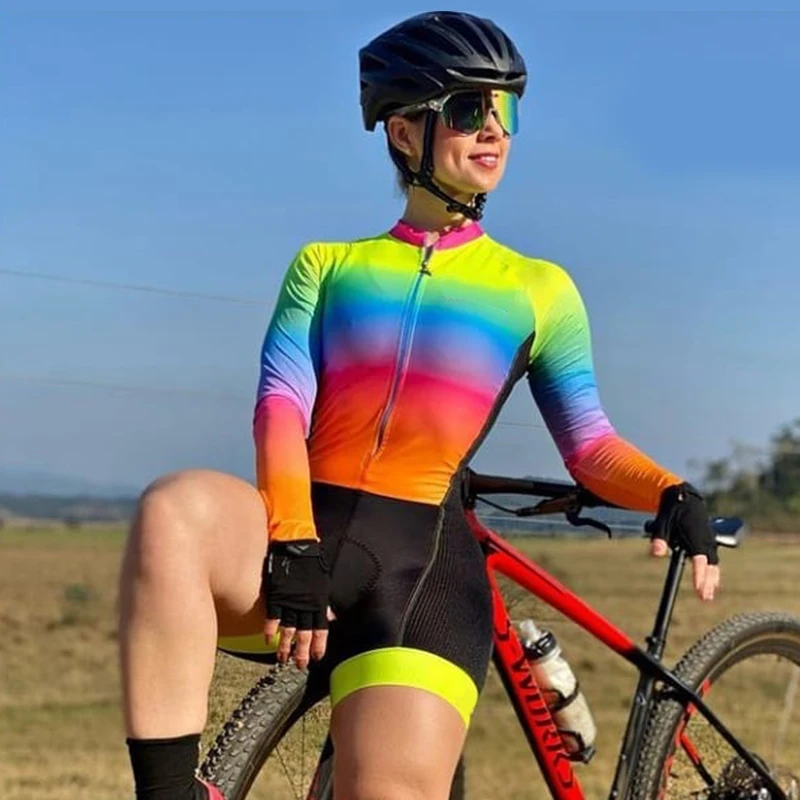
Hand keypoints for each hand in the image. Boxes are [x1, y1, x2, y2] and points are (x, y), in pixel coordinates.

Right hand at [262, 540, 329, 668]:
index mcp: (318, 603)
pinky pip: (272, 617)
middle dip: (302, 652)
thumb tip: (331, 617)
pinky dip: (270, 630)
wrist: (296, 547)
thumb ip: (325, 604)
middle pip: (304, 634)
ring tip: (282, 658)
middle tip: (299, 666)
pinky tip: (268, 640)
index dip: (319, 645)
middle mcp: (305, 606)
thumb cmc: (311, 563)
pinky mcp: (276, 596)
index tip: (317, 658)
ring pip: (288, 630)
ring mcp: (290, 602)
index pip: (321, 630)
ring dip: (285, 646)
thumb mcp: (323, 584)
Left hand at [647, 483, 720, 601]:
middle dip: (708, 582)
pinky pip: (712, 559)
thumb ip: (659, 538)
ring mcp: (709, 540)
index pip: (699, 560)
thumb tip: (656, 553)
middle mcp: (705, 540)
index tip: (699, 589)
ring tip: (709, 595)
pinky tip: (712, 582)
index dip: (700, 575)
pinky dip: (713, 571)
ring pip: (713, 563)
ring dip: (712, 579)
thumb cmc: (673, 509)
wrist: (684, 496)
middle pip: (710, 565)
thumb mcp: (662, 521)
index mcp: (695, 536)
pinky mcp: (708, 541)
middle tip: (705, 598)